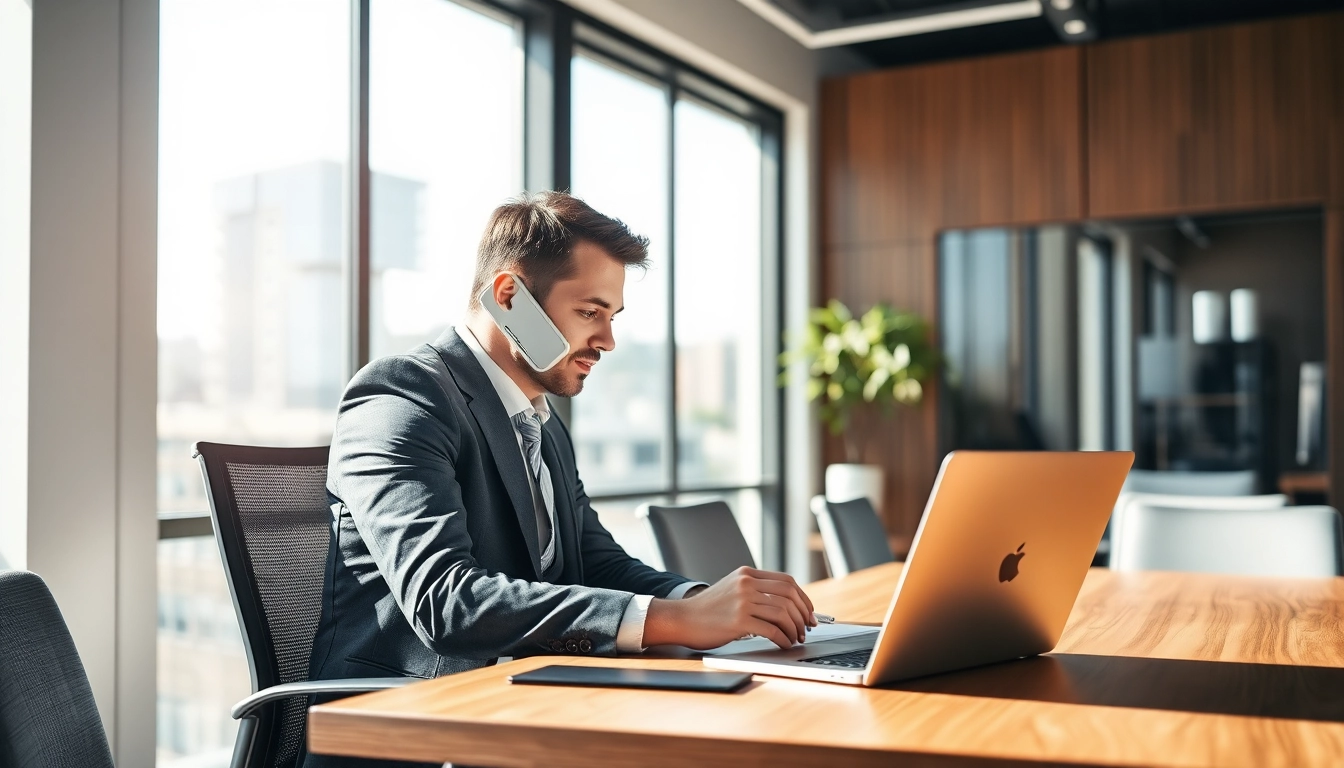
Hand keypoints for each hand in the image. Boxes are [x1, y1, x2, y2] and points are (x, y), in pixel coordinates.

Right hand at [643, 566, 815, 649]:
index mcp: (747, 574)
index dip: (803, 598)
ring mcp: (742, 601)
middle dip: (803, 614)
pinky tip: (784, 644)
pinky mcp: (738, 621)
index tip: (809, 612)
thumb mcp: (732, 588)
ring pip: (783, 613)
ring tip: (796, 638)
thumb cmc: (708, 609)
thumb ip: (755, 589)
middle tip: (807, 628)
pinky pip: (772, 630)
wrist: (682, 619)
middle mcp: (746, 583)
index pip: (787, 581)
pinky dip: (783, 638)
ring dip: (795, 628)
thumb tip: (787, 604)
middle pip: (789, 595)